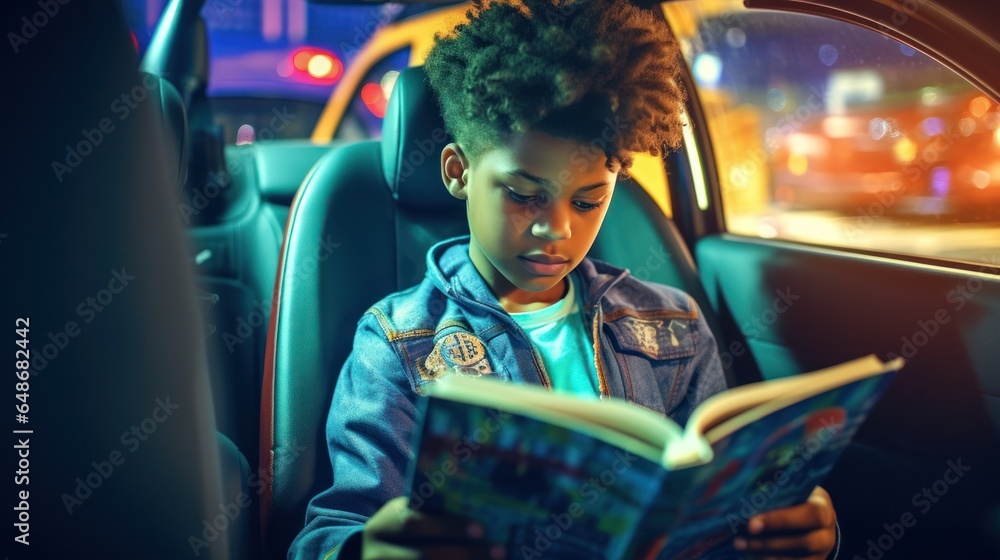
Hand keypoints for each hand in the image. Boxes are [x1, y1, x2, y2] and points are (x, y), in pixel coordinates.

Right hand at [362, 496, 504, 559]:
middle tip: (498, 550)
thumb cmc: (406, 533)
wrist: (381, 558)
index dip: (447, 527)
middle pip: (423, 557)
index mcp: (384, 526)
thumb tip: (482, 512)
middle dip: (464, 554)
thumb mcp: (411, 517)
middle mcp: (377, 556)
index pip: (413, 524)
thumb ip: (434, 513)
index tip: (480, 529)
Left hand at [733, 486, 836, 558]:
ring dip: (765, 556)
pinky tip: (750, 556)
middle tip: (739, 540)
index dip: (781, 520)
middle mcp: (827, 533)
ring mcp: (821, 553)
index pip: (810, 514)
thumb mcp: (789, 489)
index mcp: (823, 507)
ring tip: (740, 547)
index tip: (751, 523)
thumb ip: (774, 488)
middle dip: (769, 543)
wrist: (810, 519)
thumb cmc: (793, 498)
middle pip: (805, 542)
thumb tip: (747, 486)